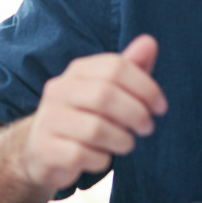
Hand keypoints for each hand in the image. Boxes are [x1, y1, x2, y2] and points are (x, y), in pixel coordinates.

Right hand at [18, 34, 166, 191]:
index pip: (116, 67)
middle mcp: (59, 90)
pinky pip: (83, 155)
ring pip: (95, 129)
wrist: (41, 150)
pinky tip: (100, 157)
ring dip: (122, 140)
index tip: (160, 107)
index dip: (146, 86)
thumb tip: (150, 42)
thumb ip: (128, 68)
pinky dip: (100, 160)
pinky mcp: (46, 149)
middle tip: (147, 128)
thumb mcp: (106, 90)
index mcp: (77, 71)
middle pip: (105, 95)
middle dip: (136, 114)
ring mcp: (49, 120)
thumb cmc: (84, 117)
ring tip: (125, 143)